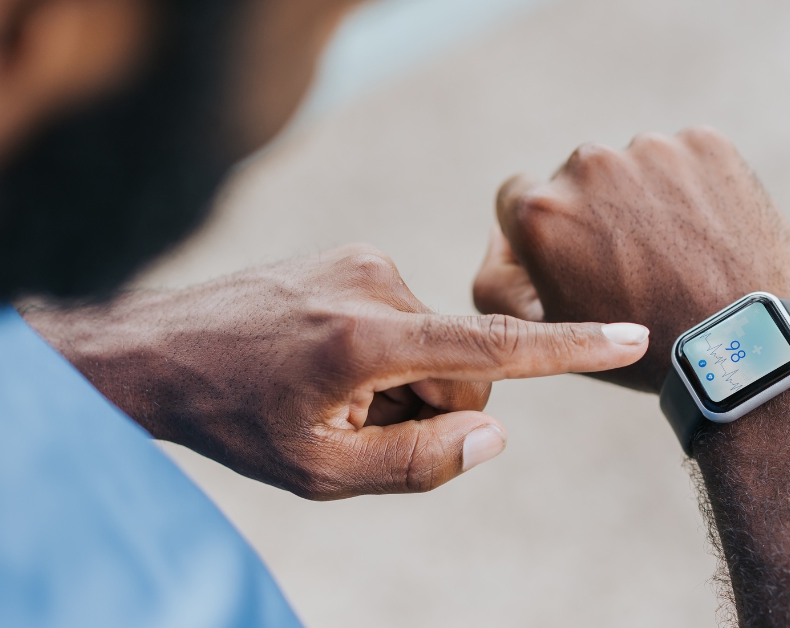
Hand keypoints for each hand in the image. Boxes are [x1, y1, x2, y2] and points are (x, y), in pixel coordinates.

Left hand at [26, 244, 648, 499]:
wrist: (159, 353)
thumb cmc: (237, 420)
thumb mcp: (320, 473)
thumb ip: (418, 462)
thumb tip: (494, 433)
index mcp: (367, 340)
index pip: (492, 349)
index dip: (569, 349)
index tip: (630, 335)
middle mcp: (373, 284)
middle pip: (462, 365)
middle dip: (431, 405)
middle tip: (358, 425)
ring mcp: (361, 261)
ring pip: (433, 342)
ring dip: (401, 379)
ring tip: (331, 392)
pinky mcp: (352, 254)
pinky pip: (404, 314)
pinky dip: (384, 350)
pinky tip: (326, 363)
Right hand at [473, 128, 789, 392]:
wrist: (740, 343)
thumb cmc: (637, 345)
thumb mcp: (542, 329)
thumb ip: (494, 279)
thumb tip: (500, 231)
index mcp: (539, 209)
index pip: (518, 195)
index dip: (547, 230)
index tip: (579, 255)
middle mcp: (587, 164)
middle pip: (578, 177)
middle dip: (598, 210)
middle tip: (637, 263)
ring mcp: (650, 149)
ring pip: (635, 166)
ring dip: (646, 197)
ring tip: (678, 253)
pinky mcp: (705, 143)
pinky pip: (686, 157)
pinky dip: (693, 187)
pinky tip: (708, 233)